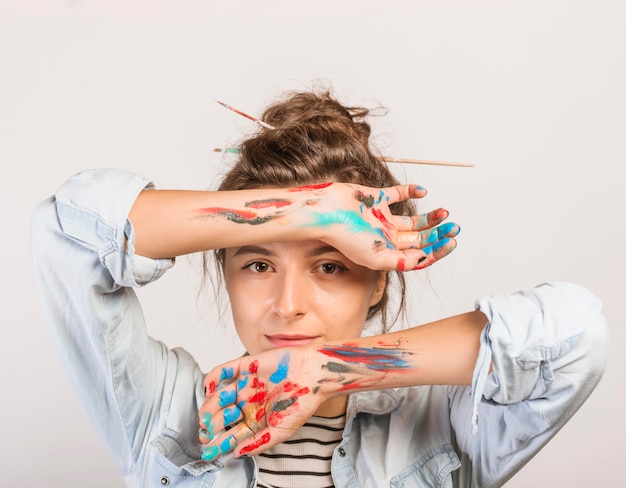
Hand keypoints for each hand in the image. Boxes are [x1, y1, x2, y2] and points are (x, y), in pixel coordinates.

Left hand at [198, 348, 327, 460]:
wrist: (314, 374)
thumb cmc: (303, 401)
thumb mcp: (283, 430)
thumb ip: (260, 442)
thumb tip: (237, 454)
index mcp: (256, 420)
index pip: (233, 434)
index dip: (220, 443)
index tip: (209, 451)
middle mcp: (248, 403)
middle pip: (223, 416)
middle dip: (211, 426)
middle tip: (205, 432)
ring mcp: (246, 385)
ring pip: (220, 396)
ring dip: (209, 406)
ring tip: (205, 415)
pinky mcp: (246, 366)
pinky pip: (224, 371)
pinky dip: (213, 378)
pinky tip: (210, 388)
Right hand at [306, 182, 458, 270]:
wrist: (326, 212)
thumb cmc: (345, 236)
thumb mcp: (376, 257)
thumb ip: (401, 261)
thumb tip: (423, 259)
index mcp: (385, 253)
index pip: (417, 255)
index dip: (436, 251)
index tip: (450, 243)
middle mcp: (385, 237)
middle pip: (417, 238)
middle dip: (437, 234)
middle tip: (454, 228)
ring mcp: (380, 217)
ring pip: (411, 219)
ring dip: (429, 217)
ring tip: (444, 213)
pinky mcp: (375, 198)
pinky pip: (397, 194)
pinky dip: (411, 192)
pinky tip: (423, 192)